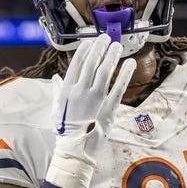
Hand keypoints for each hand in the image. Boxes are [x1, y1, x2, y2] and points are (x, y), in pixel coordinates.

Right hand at [45, 35, 135, 187]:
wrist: (74, 148)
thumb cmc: (65, 129)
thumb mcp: (57, 108)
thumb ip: (57, 90)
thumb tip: (56, 78)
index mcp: (66, 89)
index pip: (76, 64)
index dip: (85, 51)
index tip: (91, 41)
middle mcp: (79, 90)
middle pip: (91, 63)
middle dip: (100, 48)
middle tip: (107, 38)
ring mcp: (94, 98)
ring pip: (104, 71)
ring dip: (111, 56)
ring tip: (117, 46)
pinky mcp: (107, 107)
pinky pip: (118, 87)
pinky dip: (125, 73)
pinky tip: (130, 63)